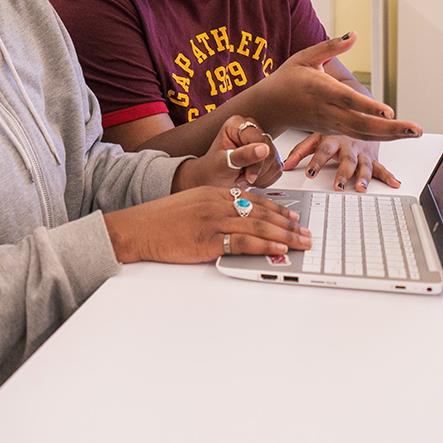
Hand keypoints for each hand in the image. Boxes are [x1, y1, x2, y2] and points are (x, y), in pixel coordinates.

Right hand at [104, 186, 309, 264]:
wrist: (135, 229)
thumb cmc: (159, 221)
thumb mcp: (190, 206)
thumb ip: (213, 211)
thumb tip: (236, 224)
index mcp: (213, 193)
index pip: (253, 199)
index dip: (277, 209)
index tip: (293, 217)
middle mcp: (217, 203)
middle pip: (261, 212)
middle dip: (288, 223)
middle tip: (307, 232)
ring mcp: (213, 221)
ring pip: (258, 226)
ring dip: (284, 236)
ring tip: (302, 243)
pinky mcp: (207, 240)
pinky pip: (243, 242)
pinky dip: (264, 246)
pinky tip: (279, 250)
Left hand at [171, 115, 278, 192]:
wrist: (213, 178)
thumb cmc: (214, 168)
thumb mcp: (224, 163)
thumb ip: (243, 155)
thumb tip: (263, 149)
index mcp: (237, 124)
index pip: (258, 139)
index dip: (256, 161)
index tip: (249, 176)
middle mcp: (251, 129)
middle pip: (269, 151)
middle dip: (256, 171)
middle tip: (241, 179)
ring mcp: (262, 141)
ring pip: (275, 162)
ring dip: (260, 177)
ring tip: (243, 178)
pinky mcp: (269, 154)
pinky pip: (277, 169)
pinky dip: (265, 179)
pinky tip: (251, 179)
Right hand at [258, 34, 424, 142]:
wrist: (270, 107)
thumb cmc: (288, 78)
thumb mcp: (305, 56)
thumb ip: (331, 46)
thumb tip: (353, 34)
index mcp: (319, 89)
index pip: (347, 99)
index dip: (368, 107)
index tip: (388, 111)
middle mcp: (326, 110)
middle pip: (360, 123)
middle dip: (389, 129)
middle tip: (414, 129)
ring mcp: (330, 124)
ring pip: (361, 134)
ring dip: (389, 136)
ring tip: (414, 133)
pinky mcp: (333, 131)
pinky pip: (358, 136)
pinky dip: (378, 137)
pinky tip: (397, 134)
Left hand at [284, 134, 399, 192]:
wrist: (357, 111)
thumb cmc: (334, 129)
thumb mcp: (316, 136)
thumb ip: (300, 151)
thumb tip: (285, 165)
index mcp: (333, 139)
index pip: (322, 151)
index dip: (316, 161)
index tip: (310, 173)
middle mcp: (348, 145)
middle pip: (345, 161)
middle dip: (343, 174)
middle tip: (339, 186)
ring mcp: (361, 152)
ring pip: (363, 165)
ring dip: (364, 177)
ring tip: (362, 188)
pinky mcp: (372, 157)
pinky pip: (381, 167)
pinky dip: (388, 176)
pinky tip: (395, 183)